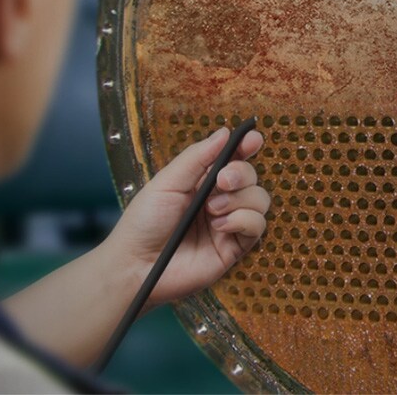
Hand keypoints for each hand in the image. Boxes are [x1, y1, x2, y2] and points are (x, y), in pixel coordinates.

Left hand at [105, 127, 268, 305]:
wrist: (136, 265)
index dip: (246, 147)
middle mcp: (219, 200)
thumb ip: (197, 157)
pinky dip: (243, 220)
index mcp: (201, 181)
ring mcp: (228, 224)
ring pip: (260, 200)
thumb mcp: (167, 182)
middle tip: (222, 180)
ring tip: (212, 210)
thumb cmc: (144, 222)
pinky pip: (257, 226)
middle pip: (251, 177)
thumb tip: (225, 133)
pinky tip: (219, 226)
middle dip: (242, 173)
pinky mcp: (234, 248)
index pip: (232, 159)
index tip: (253, 139)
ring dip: (240, 199)